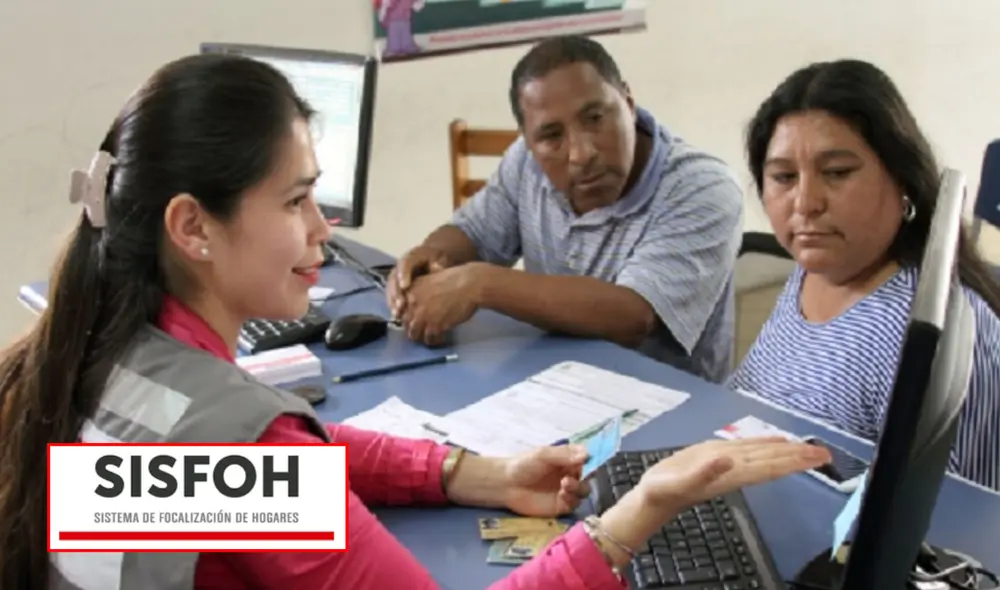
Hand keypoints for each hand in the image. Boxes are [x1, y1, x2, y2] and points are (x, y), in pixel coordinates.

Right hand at [386, 245, 451, 318]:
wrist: (433, 259)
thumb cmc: (437, 260)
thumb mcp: (440, 259)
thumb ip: (437, 265)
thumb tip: (436, 269)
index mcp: (412, 256)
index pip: (405, 263)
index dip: (403, 275)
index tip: (405, 286)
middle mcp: (400, 266)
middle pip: (394, 278)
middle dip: (396, 292)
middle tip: (400, 305)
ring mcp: (396, 276)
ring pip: (390, 288)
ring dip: (392, 301)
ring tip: (396, 313)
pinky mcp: (396, 286)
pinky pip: (391, 295)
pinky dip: (393, 305)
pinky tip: (396, 315)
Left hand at [401, 264, 483, 344]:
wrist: (469, 285)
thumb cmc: (454, 279)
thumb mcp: (430, 280)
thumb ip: (420, 292)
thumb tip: (416, 305)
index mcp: (410, 292)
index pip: (400, 310)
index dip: (407, 317)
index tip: (414, 320)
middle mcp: (412, 305)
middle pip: (406, 324)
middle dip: (414, 328)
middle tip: (422, 330)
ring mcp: (423, 317)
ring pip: (415, 334)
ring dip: (422, 337)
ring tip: (430, 336)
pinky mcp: (435, 327)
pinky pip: (430, 340)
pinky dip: (435, 340)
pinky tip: (441, 337)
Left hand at [500, 445, 589, 516]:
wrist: (506, 485)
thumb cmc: (523, 465)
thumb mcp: (543, 455)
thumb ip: (565, 455)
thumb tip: (587, 455)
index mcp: (567, 460)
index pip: (586, 459)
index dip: (591, 460)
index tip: (589, 461)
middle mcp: (570, 474)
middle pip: (589, 477)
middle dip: (586, 477)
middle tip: (573, 475)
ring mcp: (566, 491)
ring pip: (584, 491)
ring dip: (579, 488)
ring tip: (565, 485)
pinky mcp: (561, 506)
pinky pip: (574, 504)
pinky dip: (572, 499)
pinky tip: (562, 494)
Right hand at [587, 436, 831, 569]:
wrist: (652, 496)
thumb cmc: (664, 491)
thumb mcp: (680, 482)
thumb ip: (703, 472)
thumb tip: (728, 459)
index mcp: (731, 474)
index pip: (770, 466)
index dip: (793, 462)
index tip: (815, 458)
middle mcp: (735, 469)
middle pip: (773, 461)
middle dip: (798, 457)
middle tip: (826, 453)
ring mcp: (727, 462)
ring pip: (764, 454)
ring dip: (787, 451)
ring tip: (811, 448)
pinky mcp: (716, 455)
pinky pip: (748, 448)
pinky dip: (765, 444)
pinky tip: (777, 441)